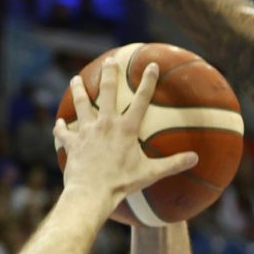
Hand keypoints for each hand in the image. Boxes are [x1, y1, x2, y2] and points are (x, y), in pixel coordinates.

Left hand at [54, 56, 197, 213]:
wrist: (91, 193)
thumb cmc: (122, 183)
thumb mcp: (151, 173)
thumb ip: (173, 164)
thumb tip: (195, 158)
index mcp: (126, 128)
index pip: (141, 99)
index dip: (148, 81)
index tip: (152, 65)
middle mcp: (105, 124)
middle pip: (106, 92)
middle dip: (110, 74)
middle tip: (110, 60)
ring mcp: (86, 131)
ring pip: (81, 104)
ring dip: (78, 90)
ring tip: (75, 79)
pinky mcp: (71, 143)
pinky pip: (63, 132)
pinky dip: (61, 127)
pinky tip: (58, 122)